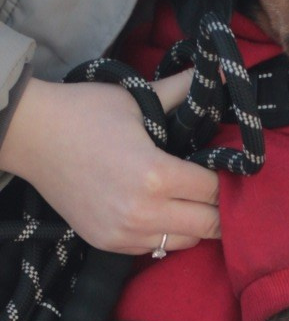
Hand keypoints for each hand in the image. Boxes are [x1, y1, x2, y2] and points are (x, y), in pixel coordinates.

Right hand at [0, 71, 220, 253]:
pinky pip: (156, 247)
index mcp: (155, 174)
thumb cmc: (83, 112)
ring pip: (187, 241)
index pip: (214, 189)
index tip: (224, 168)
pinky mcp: (110, 243)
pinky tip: (160, 210)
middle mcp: (143, 211)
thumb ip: (181, 94)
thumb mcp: (136, 100)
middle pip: (209, 225)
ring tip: (187, 199)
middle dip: (218, 206)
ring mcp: (125, 232)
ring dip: (194, 223)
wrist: (30, 135)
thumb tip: (220, 72)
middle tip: (213, 189)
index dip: (225, 178)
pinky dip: (166, 232)